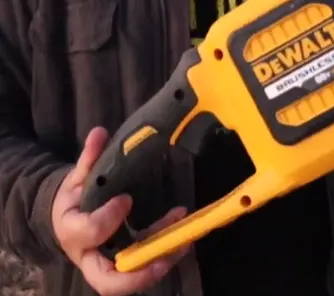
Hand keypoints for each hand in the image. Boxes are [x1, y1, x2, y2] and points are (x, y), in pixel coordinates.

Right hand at [52, 127, 190, 295]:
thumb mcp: (77, 179)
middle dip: (136, 274)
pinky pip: (146, 265)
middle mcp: (90, 256)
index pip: (90, 232)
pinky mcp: (126, 263)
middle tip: (160, 259)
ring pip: (133, 278)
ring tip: (185, 241)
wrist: (68, 219)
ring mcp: (109, 264)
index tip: (126, 199)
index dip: (108, 219)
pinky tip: (185, 234)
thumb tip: (99, 133)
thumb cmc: (75, 201)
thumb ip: (89, 159)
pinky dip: (166, 252)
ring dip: (161, 261)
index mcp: (72, 232)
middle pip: (108, 281)